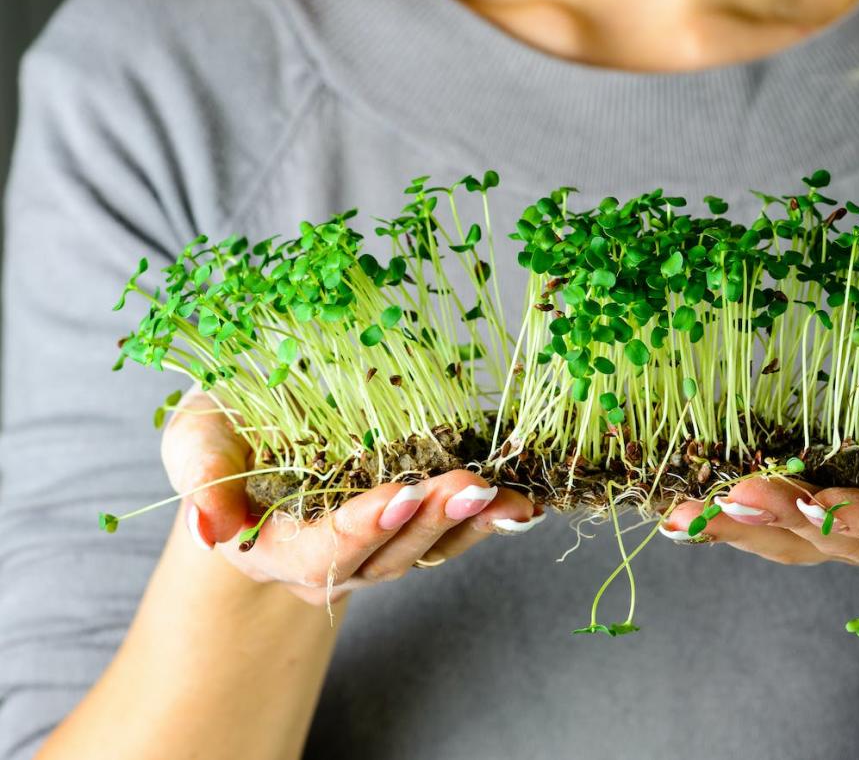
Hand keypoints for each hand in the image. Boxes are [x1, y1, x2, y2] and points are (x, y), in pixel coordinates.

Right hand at [162, 391, 543, 603]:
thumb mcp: (197, 441)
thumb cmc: (224, 437)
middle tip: (469, 486)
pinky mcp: (412, 528)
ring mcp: (378, 549)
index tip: (403, 494)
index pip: (324, 548)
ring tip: (505, 494)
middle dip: (431, 521)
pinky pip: (453, 534)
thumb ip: (200, 474)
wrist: (254, 448)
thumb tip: (211, 524)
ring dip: (469, 524)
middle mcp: (333, 561)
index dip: (364, 525)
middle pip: (387, 555)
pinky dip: (488, 520)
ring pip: (428, 550)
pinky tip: (522, 502)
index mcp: (275, 546)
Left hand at [660, 442, 858, 590]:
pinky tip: (671, 514)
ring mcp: (847, 544)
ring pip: (785, 541)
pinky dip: (722, 525)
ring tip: (682, 510)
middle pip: (829, 537)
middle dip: (780, 514)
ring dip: (734, 525)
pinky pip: (767, 535)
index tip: (825, 502)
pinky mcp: (822, 534)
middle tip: (733, 492)